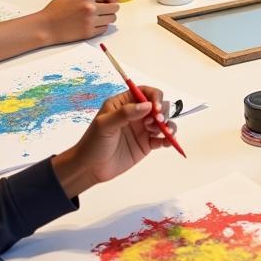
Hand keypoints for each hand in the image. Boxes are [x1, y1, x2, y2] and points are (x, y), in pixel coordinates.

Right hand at [38, 0, 119, 44]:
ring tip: (97, 16)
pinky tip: (92, 23)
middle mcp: (90, 7)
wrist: (46, 27)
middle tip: (103, 8)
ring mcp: (91, 21)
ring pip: (112, 18)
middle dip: (110, 6)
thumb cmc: (56, 10)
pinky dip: (101, 26)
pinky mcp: (90, 32)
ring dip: (107, 17)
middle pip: (115, 6)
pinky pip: (105, 28)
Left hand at [57, 86, 176, 191]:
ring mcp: (143, 129)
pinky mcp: (147, 144)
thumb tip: (148, 105)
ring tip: (163, 132)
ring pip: (164, 120)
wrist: (91, 168)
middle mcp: (136, 114)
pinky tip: (169, 141)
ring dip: (168, 124)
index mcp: (124, 103)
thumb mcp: (105, 125)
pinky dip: (170, 138)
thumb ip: (126, 113)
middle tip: (157, 121)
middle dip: (162, 111)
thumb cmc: (93, 143)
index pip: (145, 92)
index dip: (155, 96)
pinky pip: (163, 138)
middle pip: (158, 105)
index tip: (156, 108)